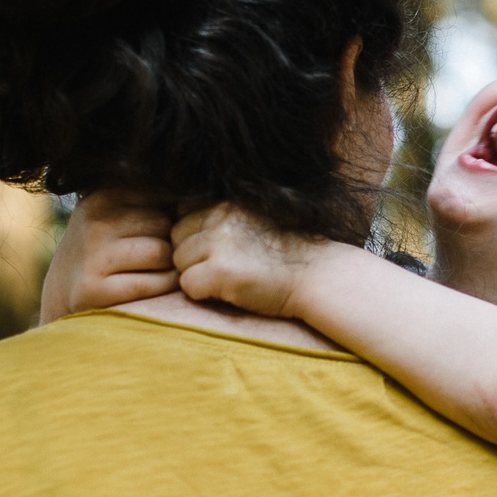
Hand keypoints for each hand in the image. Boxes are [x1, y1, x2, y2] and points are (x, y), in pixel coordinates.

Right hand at [39, 191, 175, 322]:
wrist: (64, 291)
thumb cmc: (107, 248)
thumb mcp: (118, 213)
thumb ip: (151, 198)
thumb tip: (199, 191)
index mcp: (103, 194)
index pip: (164, 197)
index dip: (168, 218)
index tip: (153, 233)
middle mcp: (95, 219)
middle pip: (165, 224)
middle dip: (168, 242)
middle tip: (153, 257)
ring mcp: (93, 253)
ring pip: (163, 252)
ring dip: (169, 266)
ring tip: (153, 271)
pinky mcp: (95, 288)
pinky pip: (155, 282)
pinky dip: (163, 286)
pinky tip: (151, 287)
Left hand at [171, 203, 327, 319]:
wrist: (319, 275)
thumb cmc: (288, 253)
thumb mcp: (254, 220)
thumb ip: (223, 218)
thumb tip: (182, 225)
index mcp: (228, 202)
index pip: (184, 213)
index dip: (195, 234)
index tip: (216, 249)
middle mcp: (220, 217)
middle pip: (176, 237)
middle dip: (192, 255)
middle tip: (221, 268)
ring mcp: (218, 244)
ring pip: (179, 262)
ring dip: (196, 274)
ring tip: (228, 280)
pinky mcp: (219, 272)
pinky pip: (187, 286)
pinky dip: (203, 294)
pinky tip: (229, 292)